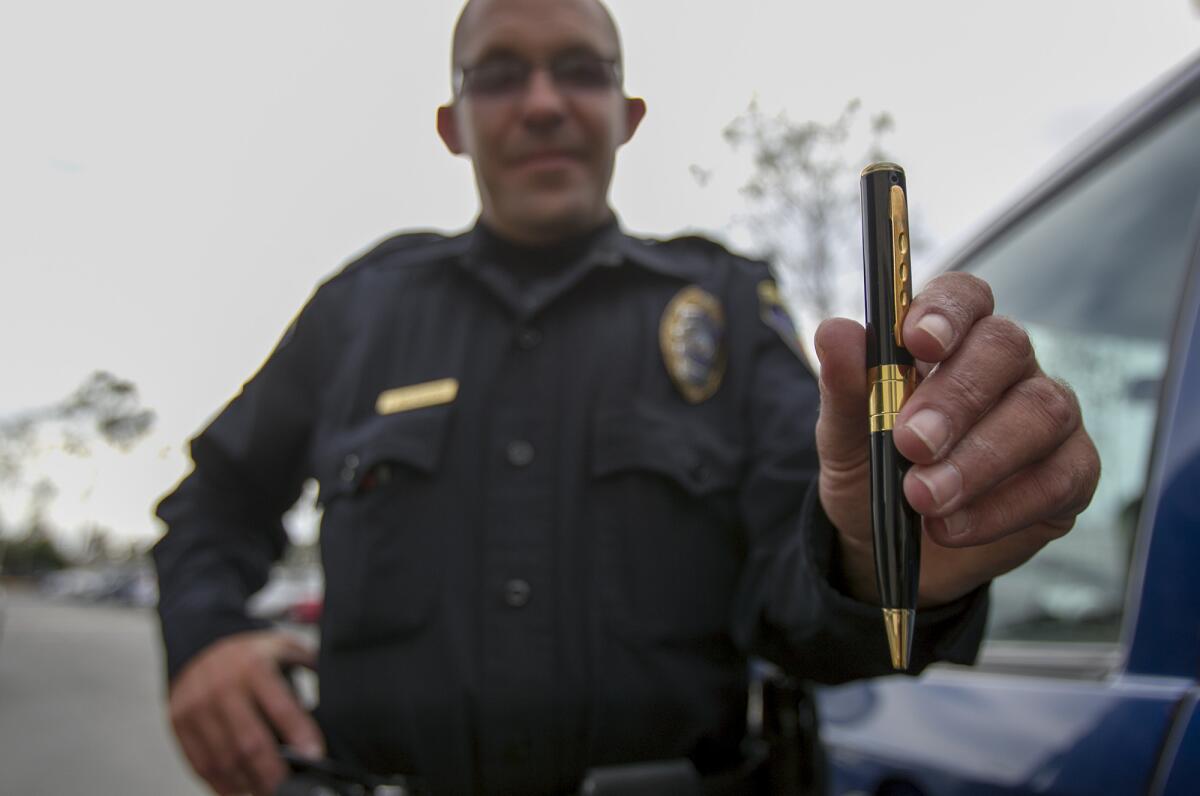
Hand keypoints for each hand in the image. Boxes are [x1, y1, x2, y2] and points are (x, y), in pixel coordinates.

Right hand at [168, 630, 324, 795]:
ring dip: (248, 784)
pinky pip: (201, 763)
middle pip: (250, 742)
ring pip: (224, 759)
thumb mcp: (282, 647)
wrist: (199, 643)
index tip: (315, 756)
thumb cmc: (250, 654)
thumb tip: (340, 688)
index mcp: (254, 667)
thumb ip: (310, 665)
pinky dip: (222, 784)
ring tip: (268, 792)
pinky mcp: (179, 724)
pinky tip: (241, 790)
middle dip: (273, 772)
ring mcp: (196, 707)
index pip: (281, 707)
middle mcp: (222, 687)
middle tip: (290, 788)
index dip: (300, 734)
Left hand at [814, 272, 1099, 606]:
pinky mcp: (1072, 474)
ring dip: (979, 459)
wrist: (891, 546)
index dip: (947, 311)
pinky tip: (953, 527)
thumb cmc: (872, 470)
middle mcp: (1009, 367)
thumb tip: (833, 333)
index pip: (965, 297)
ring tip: (924, 498)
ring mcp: (1048, 416)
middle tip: (911, 443)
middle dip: (957, 397)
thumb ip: (845, 386)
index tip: (916, 340)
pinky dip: (1001, 507)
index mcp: (952, 339)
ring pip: (1041, 413)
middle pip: (1006, 348)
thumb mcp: (845, 434)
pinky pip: (1058, 479)